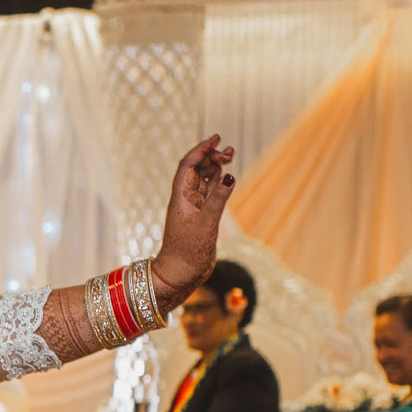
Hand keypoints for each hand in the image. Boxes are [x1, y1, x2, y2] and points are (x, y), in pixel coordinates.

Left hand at [152, 135, 235, 298]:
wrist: (181, 274)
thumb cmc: (188, 251)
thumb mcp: (206, 223)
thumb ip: (219, 199)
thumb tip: (229, 175)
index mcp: (180, 197)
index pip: (189, 165)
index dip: (201, 150)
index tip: (216, 138)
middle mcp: (185, 199)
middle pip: (197, 169)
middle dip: (211, 155)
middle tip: (229, 151)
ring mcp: (194, 208)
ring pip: (204, 180)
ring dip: (215, 167)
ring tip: (230, 155)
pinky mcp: (202, 218)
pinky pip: (209, 193)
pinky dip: (217, 182)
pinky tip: (225, 175)